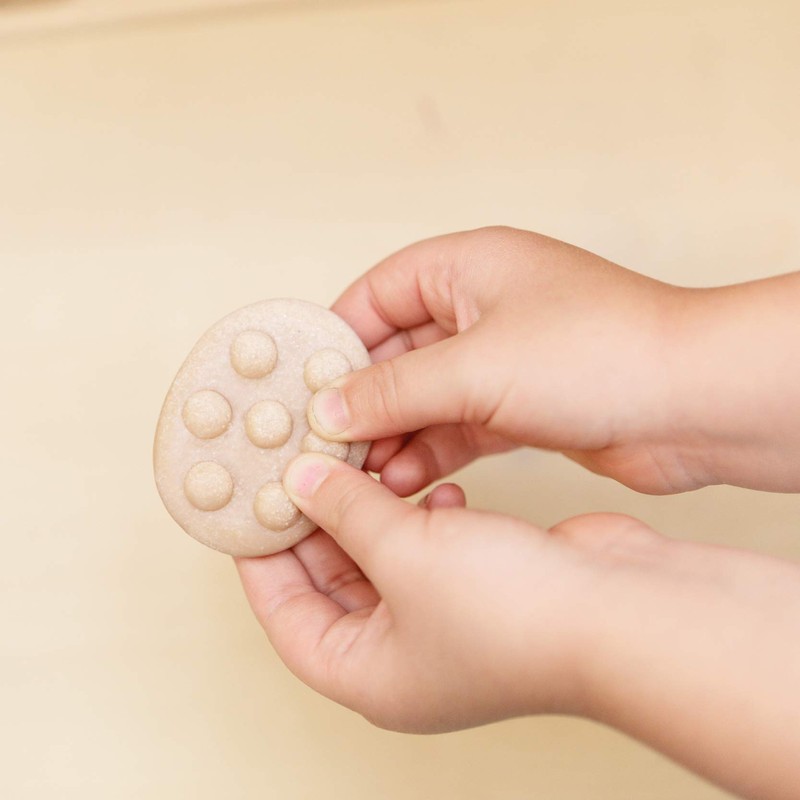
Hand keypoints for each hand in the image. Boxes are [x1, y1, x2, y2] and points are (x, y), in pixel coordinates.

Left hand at [236, 454, 650, 732]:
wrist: (621, 610)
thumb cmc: (514, 611)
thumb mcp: (404, 552)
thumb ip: (346, 512)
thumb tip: (301, 481)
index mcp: (367, 673)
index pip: (284, 614)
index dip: (261, 556)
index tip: (249, 503)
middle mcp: (402, 656)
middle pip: (332, 581)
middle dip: (318, 521)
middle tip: (300, 464)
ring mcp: (445, 622)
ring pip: (383, 558)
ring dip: (372, 512)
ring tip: (357, 462)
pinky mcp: (482, 587)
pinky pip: (430, 547)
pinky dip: (424, 514)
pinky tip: (436, 487)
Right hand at [309, 226, 799, 494]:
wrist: (694, 404)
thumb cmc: (601, 354)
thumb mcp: (475, 368)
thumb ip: (394, 389)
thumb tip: (331, 407)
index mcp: (469, 268)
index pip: (377, 294)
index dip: (336, 339)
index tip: (301, 383)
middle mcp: (483, 308)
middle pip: (397, 352)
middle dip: (362, 400)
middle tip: (324, 442)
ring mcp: (503, 360)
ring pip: (426, 396)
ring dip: (393, 434)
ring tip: (362, 473)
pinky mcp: (521, 406)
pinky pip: (457, 427)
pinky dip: (430, 451)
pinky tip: (404, 480)